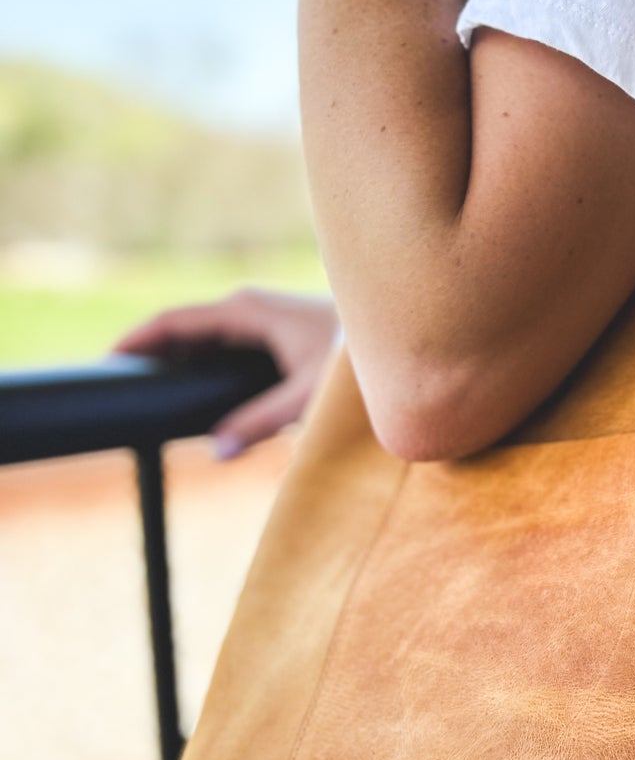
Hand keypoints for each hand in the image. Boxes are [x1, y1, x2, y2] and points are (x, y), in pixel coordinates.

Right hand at [113, 289, 340, 458]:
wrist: (405, 335)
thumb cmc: (359, 361)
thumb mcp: (309, 394)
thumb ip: (262, 421)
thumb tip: (217, 450)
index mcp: (247, 311)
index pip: (173, 321)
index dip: (136, 341)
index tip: (104, 364)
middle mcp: (249, 309)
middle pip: (181, 330)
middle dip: (149, 355)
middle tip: (115, 389)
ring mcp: (261, 319)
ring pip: (201, 338)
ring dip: (174, 361)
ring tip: (144, 393)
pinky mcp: (274, 334)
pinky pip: (222, 347)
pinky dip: (200, 365)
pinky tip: (190, 392)